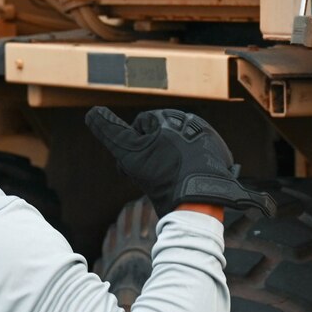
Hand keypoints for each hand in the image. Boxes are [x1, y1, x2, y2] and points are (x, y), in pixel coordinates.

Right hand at [85, 107, 276, 217]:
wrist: (198, 199)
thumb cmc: (162, 174)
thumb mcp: (128, 152)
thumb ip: (109, 131)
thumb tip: (91, 112)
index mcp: (172, 116)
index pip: (140, 126)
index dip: (132, 147)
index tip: (135, 165)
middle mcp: (193, 122)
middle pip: (160, 137)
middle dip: (151, 154)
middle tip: (150, 175)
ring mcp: (209, 138)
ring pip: (177, 149)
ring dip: (168, 162)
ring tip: (166, 181)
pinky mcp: (219, 155)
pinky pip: (195, 159)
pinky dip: (187, 169)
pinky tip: (183, 182)